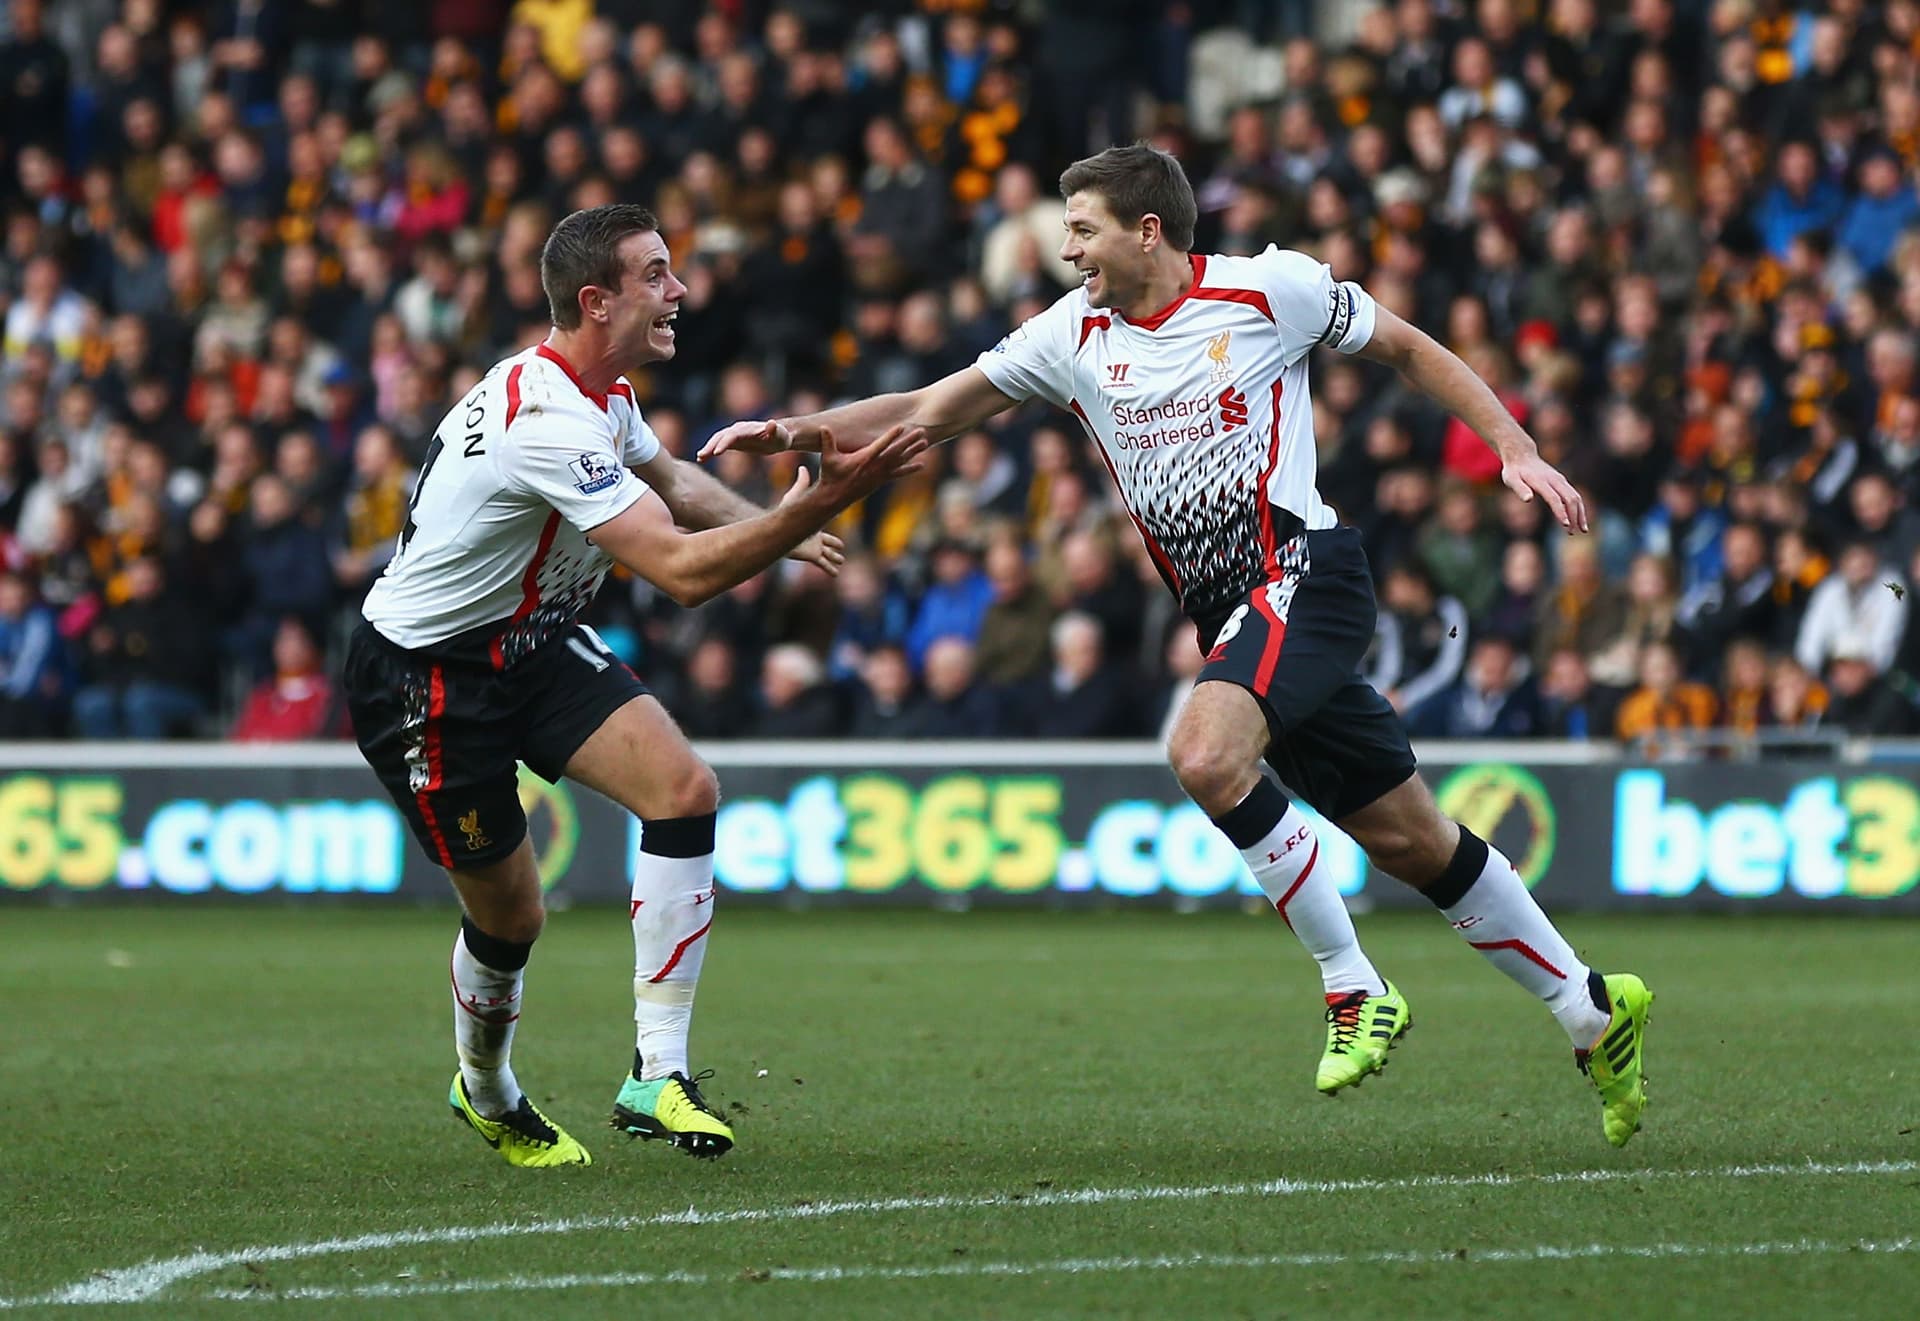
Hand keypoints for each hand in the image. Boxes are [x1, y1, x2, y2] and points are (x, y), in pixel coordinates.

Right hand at [698, 418, 792, 460]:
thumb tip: (772, 423)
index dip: (724, 443)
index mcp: (747, 429)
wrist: (777, 436)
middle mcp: (738, 430)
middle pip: (721, 436)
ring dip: (708, 448)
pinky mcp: (733, 442)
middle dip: (711, 445)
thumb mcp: (779, 435)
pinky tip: (702, 459)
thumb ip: (773, 430)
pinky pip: (719, 446)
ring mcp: (734, 435)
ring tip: (699, 458)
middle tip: (701, 455)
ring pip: (717, 440)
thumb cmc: (780, 437)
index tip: (716, 453)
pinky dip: (711, 451)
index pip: (733, 435)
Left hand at [781, 468, 846, 573]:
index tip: (839, 532)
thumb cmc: (785, 512)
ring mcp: (814, 548)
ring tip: (841, 562)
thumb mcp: (797, 495)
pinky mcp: (812, 555)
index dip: (832, 532)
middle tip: (842, 550)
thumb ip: (802, 483)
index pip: (826, 529)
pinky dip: (830, 569)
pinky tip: (835, 575)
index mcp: (814, 526)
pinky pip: (824, 564)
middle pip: (828, 543)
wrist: (778, 529)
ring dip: (835, 558)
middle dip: (834, 547)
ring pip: (828, 555)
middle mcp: (815, 539)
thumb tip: (802, 466)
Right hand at [813, 424, 927, 507]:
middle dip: (909, 441)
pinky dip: (910, 468)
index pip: (880, 445)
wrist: (834, 498)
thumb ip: (827, 441)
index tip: (902, 427)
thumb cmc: (830, 475)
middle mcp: (875, 467)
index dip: (891, 436)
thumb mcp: (828, 458)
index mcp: (863, 459)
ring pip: (900, 461)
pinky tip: (922, 465)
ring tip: (926, 443)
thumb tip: (823, 427)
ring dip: (913, 452)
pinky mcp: (881, 480)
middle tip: (922, 431)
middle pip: (895, 452)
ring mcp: (879, 475)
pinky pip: (898, 473)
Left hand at [1501, 450, 1588, 533]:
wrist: (1522, 456)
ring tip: (1582, 530)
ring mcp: (1560, 480)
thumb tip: (1528, 499)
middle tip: (1572, 533)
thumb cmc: (1514, 471)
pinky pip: (1575, 496)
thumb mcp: (1510, 479)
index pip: (1554, 498)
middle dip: (1574, 516)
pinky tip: (1579, 520)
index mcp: (1541, 481)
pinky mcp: (1562, 482)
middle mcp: (1554, 480)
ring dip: (1580, 514)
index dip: (1561, 512)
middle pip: (1570, 498)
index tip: (1566, 525)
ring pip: (1576, 497)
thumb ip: (1519, 488)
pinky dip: (1579, 508)